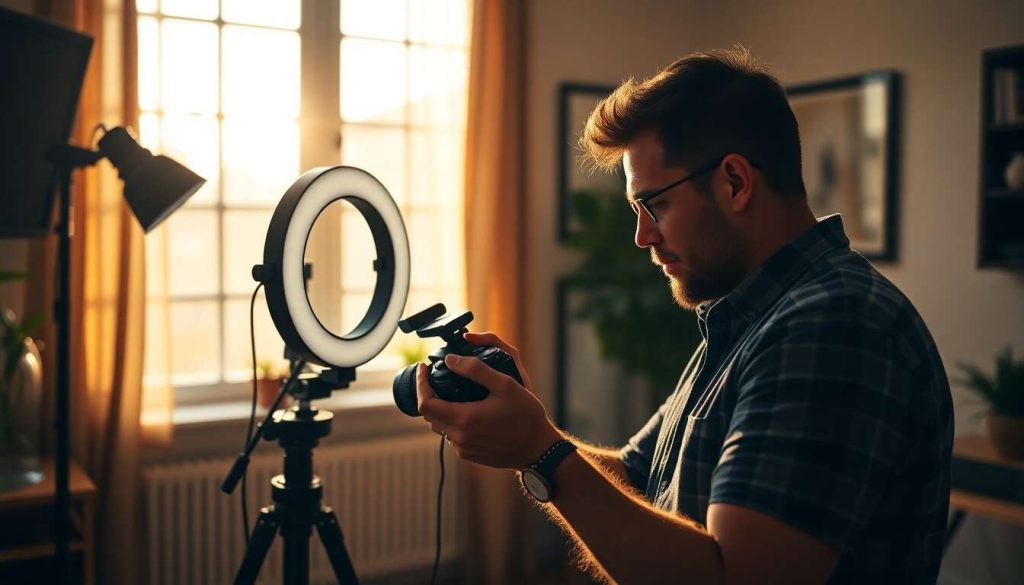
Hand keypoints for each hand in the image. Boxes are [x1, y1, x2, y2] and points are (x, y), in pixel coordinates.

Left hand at [415, 332, 561, 468]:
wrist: (538, 448)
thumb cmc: (526, 416)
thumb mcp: (505, 385)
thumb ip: (476, 370)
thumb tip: (451, 361)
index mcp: (464, 418)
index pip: (425, 403)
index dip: (420, 384)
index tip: (423, 368)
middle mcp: (459, 437)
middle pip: (429, 415)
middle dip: (429, 394)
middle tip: (436, 377)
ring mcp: (463, 449)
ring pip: (440, 426)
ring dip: (441, 409)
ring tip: (451, 392)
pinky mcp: (470, 455)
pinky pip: (452, 436)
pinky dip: (453, 422)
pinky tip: (468, 411)